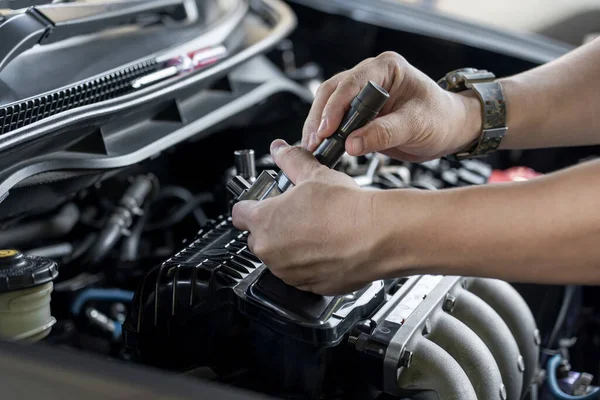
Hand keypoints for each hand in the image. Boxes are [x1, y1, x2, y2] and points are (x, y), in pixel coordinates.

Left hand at [231, 139, 383, 294]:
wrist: (377, 236)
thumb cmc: (346, 209)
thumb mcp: (313, 174)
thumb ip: (290, 160)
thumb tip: (281, 150)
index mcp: (263, 221)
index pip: (239, 213)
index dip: (251, 206)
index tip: (262, 203)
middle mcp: (270, 251)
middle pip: (259, 237)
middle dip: (273, 227)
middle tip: (297, 214)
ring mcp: (288, 272)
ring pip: (280, 258)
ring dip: (291, 247)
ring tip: (317, 229)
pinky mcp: (308, 286)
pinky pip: (300, 274)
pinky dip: (309, 263)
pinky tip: (328, 247)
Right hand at [301, 52, 481, 161]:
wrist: (450, 130)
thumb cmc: (441, 118)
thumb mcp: (416, 125)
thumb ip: (384, 133)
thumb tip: (352, 143)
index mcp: (386, 68)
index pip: (351, 83)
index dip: (335, 106)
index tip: (327, 129)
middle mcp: (371, 77)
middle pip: (332, 91)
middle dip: (320, 117)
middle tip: (314, 142)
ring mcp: (362, 95)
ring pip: (328, 104)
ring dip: (318, 126)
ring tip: (314, 147)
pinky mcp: (359, 113)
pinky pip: (335, 120)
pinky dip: (327, 134)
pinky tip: (321, 147)